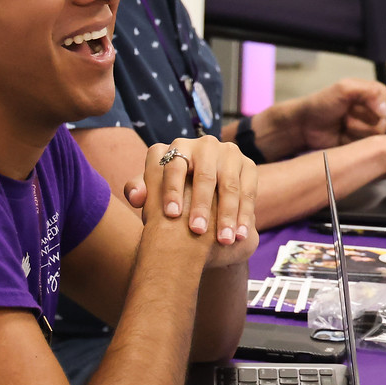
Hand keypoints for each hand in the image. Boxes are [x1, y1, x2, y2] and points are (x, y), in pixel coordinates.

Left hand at [130, 136, 259, 268]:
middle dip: (202, 205)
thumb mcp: (155, 192)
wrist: (205, 193)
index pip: (174, 166)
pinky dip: (245, 215)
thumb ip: (141, 192)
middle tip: (197, 231)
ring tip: (223, 240)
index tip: (171, 215)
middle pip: (205, 176)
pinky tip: (241, 235)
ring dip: (227, 214)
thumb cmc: (173, 194)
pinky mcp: (248, 165)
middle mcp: (206, 144)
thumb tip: (136, 197)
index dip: (172, 190)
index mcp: (179, 147)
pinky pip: (249, 191)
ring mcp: (230, 153)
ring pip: (229, 185)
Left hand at [285, 79, 385, 152]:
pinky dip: (352, 140)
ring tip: (342, 125)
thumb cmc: (322, 103)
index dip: (371, 103)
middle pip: (382, 120)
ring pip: (375, 135)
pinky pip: (367, 147)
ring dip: (355, 129)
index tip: (353, 103)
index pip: (385, 99)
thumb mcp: (345, 88)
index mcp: (372, 95)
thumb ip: (368, 92)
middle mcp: (373, 112)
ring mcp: (367, 130)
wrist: (304, 125)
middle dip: (359, 118)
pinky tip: (342, 136)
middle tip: (344, 115)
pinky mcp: (361, 145)